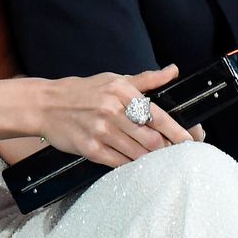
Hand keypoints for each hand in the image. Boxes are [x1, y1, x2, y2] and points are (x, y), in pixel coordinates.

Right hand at [35, 64, 193, 166]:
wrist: (46, 105)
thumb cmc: (84, 92)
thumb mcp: (114, 79)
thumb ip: (146, 80)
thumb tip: (172, 71)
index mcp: (122, 92)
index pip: (157, 115)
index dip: (178, 131)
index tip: (191, 141)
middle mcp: (112, 111)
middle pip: (151, 139)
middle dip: (168, 150)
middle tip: (177, 155)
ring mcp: (101, 131)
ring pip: (137, 154)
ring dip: (152, 161)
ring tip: (161, 163)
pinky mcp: (90, 149)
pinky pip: (119, 163)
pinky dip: (131, 167)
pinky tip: (138, 166)